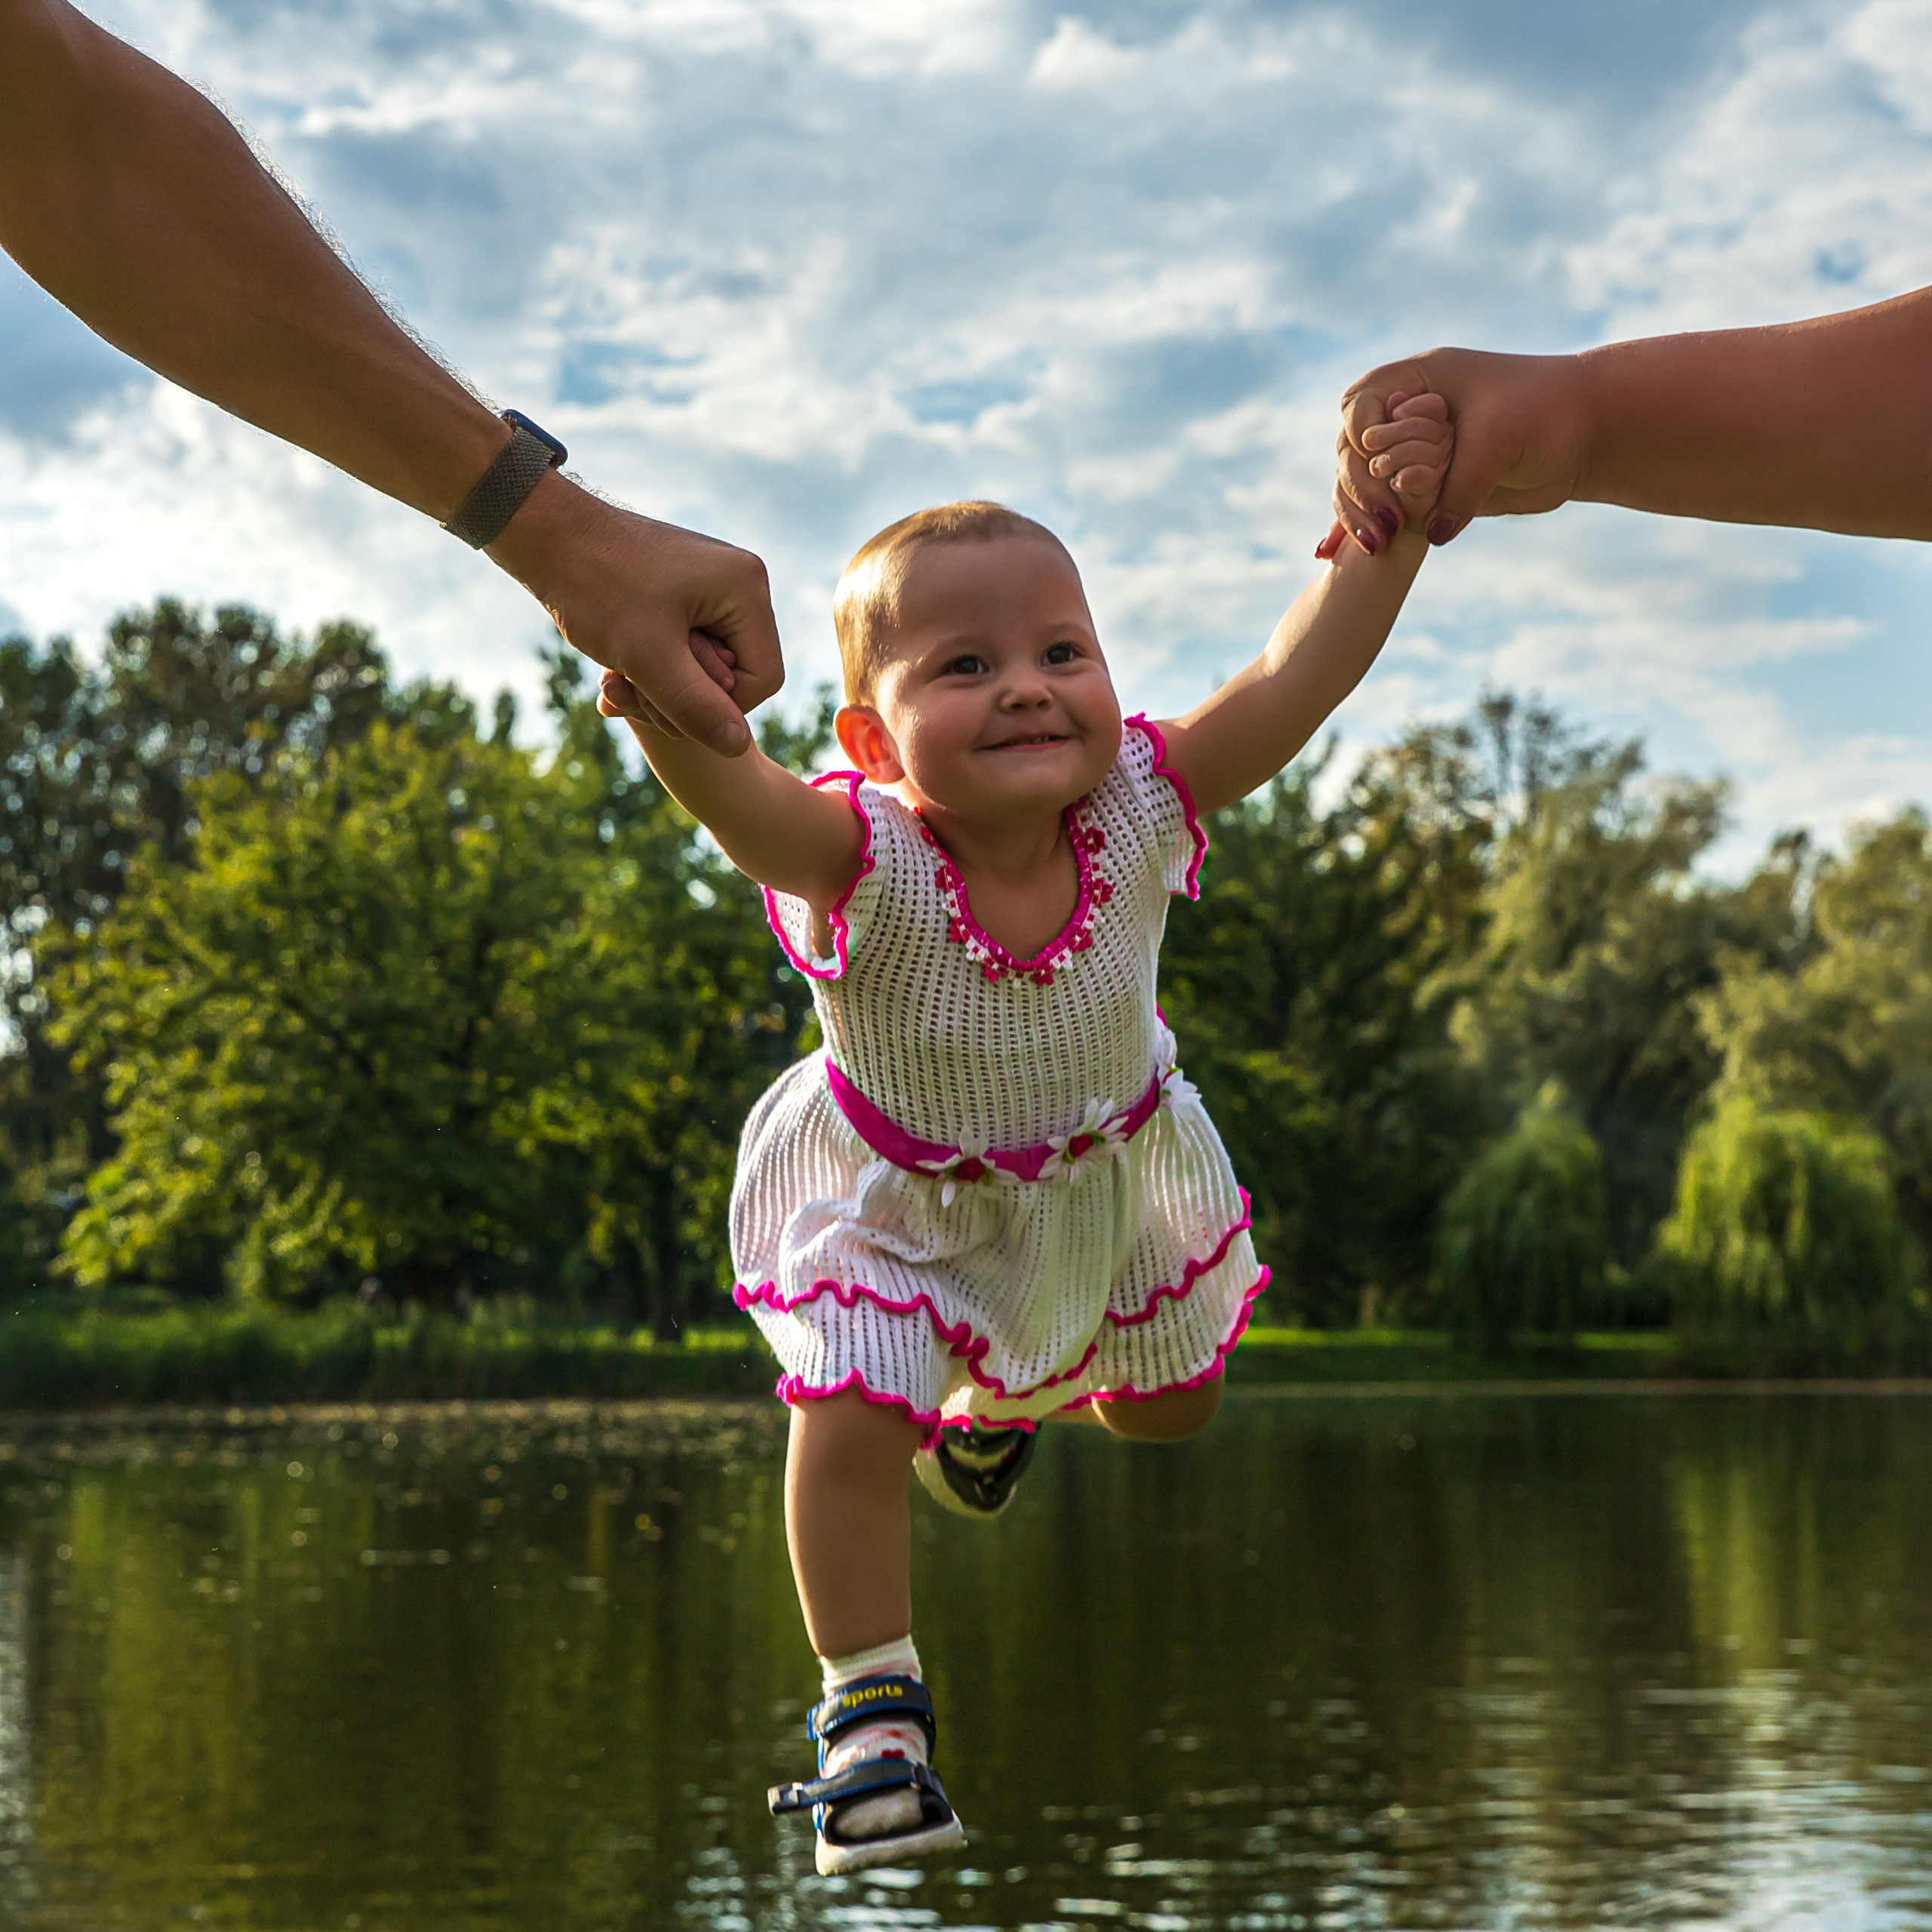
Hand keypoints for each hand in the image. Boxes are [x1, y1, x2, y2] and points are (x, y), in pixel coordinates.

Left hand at [490, 474, 782, 755]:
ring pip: (703, 668)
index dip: (717, 708)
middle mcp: (740, 583)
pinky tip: (614, 666)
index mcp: (747, 590)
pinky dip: (650, 666)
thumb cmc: (595, 585)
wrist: (545, 533)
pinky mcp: (684, 591)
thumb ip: (696, 706)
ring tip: (613, 679)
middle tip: (626, 690)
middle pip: (733, 676)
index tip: (663, 702)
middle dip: (680, 697)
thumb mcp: (647, 657)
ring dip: (659, 687)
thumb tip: (737, 747)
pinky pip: (683, 648)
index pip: (762, 680)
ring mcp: (712, 585)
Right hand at [1321, 348, 1592, 555]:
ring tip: (1377, 545)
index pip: (1359, 404)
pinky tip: (1352, 550)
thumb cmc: (1546, 413)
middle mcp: (1409, 415)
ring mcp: (1416, 452)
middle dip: (1358, 487)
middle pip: (1353, 450)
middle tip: (1382, 521)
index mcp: (1419, 381)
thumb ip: (1459, 486)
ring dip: (1360, 513)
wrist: (1589, 433)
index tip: (1376, 458)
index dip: (1359, 434)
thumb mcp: (1496, 442)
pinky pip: (1389, 508)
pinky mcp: (1431, 487)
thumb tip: (1430, 534)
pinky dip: (1372, 526)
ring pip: (1364, 483)